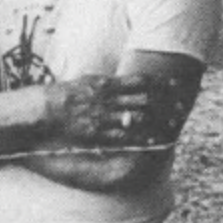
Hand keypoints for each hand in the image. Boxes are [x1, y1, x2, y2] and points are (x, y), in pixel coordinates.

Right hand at [44, 74, 189, 146]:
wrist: (39, 110)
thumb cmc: (58, 97)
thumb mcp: (82, 83)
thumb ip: (102, 84)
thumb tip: (116, 82)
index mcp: (104, 84)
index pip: (138, 82)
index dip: (158, 84)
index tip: (173, 85)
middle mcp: (106, 98)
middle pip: (143, 98)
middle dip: (164, 102)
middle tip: (183, 104)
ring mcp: (103, 116)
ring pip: (138, 117)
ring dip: (158, 120)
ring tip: (176, 122)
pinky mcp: (98, 133)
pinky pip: (124, 136)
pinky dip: (142, 138)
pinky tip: (156, 140)